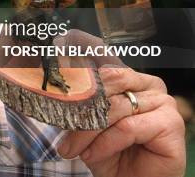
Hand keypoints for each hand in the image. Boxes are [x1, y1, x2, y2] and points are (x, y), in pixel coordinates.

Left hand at [58, 66, 185, 176]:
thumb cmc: (108, 152)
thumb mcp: (87, 124)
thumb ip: (78, 104)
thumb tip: (55, 88)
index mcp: (129, 78)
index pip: (101, 68)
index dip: (77, 78)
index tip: (51, 90)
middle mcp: (148, 85)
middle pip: (107, 85)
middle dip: (80, 108)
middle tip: (61, 128)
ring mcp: (163, 102)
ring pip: (115, 108)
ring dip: (88, 132)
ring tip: (72, 149)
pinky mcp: (171, 123)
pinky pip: (128, 128)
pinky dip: (105, 143)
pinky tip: (92, 155)